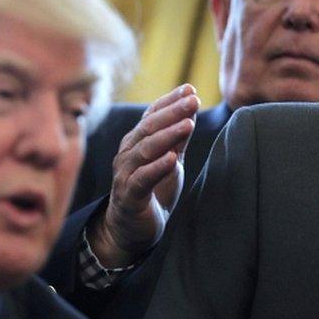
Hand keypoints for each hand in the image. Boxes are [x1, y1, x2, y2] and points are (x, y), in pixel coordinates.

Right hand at [90, 84, 199, 266]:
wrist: (131, 230)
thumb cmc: (151, 191)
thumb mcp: (170, 161)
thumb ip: (178, 139)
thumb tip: (191, 111)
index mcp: (136, 142)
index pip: (152, 115)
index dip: (170, 101)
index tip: (190, 88)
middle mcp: (128, 153)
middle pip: (149, 128)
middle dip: (172, 112)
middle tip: (194, 99)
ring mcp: (125, 174)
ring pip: (145, 150)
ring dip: (168, 135)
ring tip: (188, 123)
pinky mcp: (128, 196)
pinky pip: (142, 179)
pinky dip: (157, 167)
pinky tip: (172, 159)